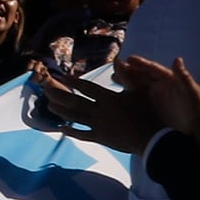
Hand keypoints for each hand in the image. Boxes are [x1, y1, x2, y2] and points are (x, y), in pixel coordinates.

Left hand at [33, 63, 158, 152]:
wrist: (152, 139)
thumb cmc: (148, 113)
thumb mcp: (139, 91)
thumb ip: (126, 76)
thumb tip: (118, 59)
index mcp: (110, 99)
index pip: (87, 88)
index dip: (74, 82)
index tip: (62, 77)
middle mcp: (100, 111)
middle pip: (75, 102)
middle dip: (60, 95)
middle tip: (46, 90)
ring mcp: (98, 126)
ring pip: (75, 118)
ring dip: (61, 111)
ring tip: (49, 105)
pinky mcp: (100, 138)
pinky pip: (82, 135)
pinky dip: (71, 131)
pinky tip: (61, 128)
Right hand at [113, 52, 199, 141]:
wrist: (197, 134)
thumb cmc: (197, 112)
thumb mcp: (192, 94)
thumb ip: (184, 77)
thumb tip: (177, 59)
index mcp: (170, 80)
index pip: (153, 69)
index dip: (142, 63)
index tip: (129, 59)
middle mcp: (160, 88)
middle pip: (142, 76)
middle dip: (129, 70)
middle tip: (115, 67)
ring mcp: (154, 99)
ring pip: (136, 87)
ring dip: (125, 81)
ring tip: (112, 78)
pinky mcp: (149, 111)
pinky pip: (136, 101)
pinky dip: (127, 97)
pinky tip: (118, 97)